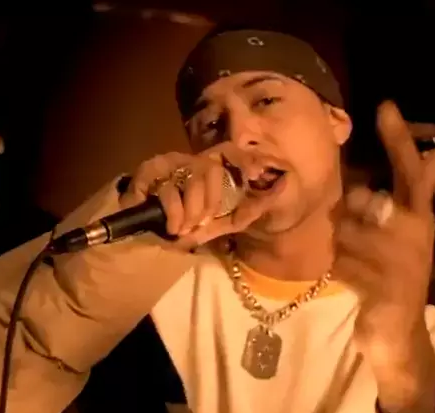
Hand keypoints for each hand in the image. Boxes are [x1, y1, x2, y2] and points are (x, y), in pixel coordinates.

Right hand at [120, 143, 275, 248]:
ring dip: (188, 210)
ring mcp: (169, 167)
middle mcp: (193, 162)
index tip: (255, 174)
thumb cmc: (209, 226)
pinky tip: (172, 226)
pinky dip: (170, 209)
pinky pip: (162, 187)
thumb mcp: (243, 217)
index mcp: (217, 167)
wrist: (179, 241)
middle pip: (207, 169)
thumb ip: (265, 200)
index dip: (243, 158)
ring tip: (185, 229)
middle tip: (203, 222)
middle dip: (208, 201)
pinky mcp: (147, 177)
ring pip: (186, 180)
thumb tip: (287, 178)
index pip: (230, 150)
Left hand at [333, 102, 434, 359]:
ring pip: (344, 233)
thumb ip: (416, 192)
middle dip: (353, 218)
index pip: (407, 170)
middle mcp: (414, 233)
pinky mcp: (383, 287)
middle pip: (363, 201)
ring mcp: (400, 261)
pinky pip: (340, 262)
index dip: (397, 139)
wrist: (398, 330)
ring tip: (361, 267)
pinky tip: (356, 282)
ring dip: (343, 248)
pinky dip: (340, 270)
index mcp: (419, 216)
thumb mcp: (408, 231)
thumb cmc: (397, 272)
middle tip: (364, 245)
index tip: (384, 105)